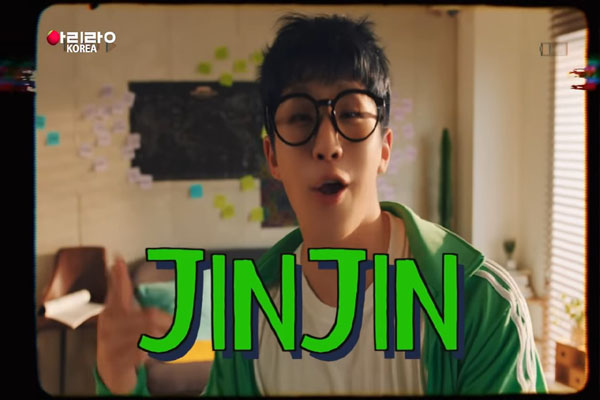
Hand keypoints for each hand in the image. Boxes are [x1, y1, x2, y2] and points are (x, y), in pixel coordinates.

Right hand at [96, 256, 172, 393]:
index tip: (118, 258)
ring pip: (151, 334)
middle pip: (150, 316)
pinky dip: (154, 353)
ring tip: (164, 343)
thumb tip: (123, 270)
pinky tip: (150, 355)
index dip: (119, 276)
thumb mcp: (123, 319)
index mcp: (112, 311)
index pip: (119, 291)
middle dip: (169, 323)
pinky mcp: (117, 359)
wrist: (110, 372)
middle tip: (178, 328)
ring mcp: (111, 342)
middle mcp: (109, 324)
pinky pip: (146, 351)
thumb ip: (128, 297)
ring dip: (164, 339)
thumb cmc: (121, 340)